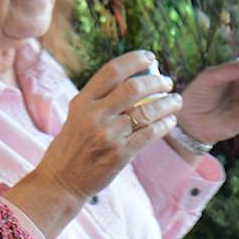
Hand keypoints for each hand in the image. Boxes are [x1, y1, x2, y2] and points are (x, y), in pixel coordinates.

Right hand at [33, 51, 180, 202]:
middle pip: (133, 88)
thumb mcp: (77, 117)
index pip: (112, 71)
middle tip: (168, 82)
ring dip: (167, 103)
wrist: (61, 181)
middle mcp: (94, 115)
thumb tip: (133, 81)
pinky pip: (149, 134)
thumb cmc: (72, 147)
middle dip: (156, 81)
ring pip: (146, 111)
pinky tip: (170, 120)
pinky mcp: (119, 154)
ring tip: (176, 100)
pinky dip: (164, 125)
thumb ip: (99, 100)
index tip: (151, 57)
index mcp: (82, 101)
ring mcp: (107, 135)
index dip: (134, 60)